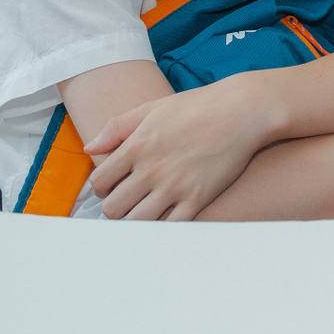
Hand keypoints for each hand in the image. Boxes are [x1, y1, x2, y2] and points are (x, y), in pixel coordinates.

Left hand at [83, 79, 273, 219]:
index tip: (113, 184)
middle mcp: (152, 169)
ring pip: (136, 223)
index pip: (99, 181)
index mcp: (137, 145)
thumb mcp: (153, 108)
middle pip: (113, 208)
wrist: (243, 109)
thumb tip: (90, 148)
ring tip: (144, 210)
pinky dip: (162, 227)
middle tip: (128, 200)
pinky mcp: (198, 198)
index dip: (102, 186)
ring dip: (134, 220)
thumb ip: (117, 127)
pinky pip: (169, 227)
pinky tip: (166, 216)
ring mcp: (175, 186)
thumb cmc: (198, 106)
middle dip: (116, 206)